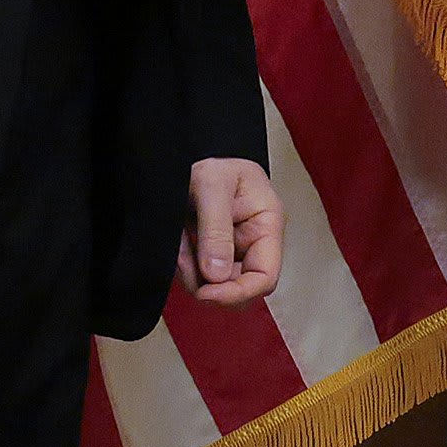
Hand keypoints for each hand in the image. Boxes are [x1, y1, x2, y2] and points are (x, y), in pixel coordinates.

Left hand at [178, 156, 286, 306]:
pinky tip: (178, 245)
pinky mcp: (213, 253)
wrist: (188, 152)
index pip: (265, 278)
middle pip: (241, 289)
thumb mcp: (211, 186)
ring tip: (179, 245)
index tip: (206, 293)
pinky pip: (200, 275)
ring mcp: (233, 251)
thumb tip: (216, 275)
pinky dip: (185, 267)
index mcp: (267, 225)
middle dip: (210, 286)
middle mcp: (254, 243)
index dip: (238, 293)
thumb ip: (215, 231)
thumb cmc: (211, 162)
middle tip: (184, 264)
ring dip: (193, 275)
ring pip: (217, 287)